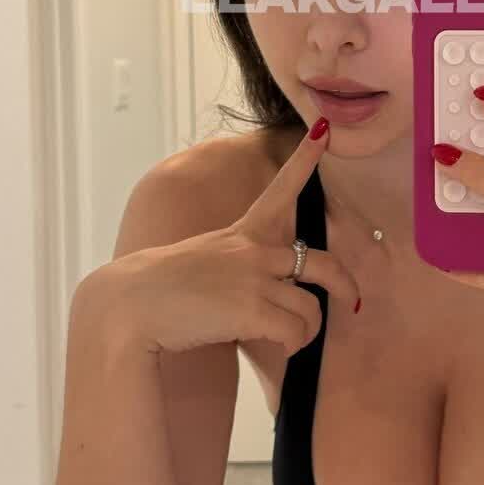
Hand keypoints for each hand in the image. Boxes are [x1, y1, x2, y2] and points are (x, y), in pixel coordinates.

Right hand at [93, 120, 361, 357]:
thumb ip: (236, 268)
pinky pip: (295, 333)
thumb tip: (264, 298)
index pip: (281, 190)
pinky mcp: (253, 309)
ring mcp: (256, 279)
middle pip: (323, 263)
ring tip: (289, 344)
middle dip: (346, 285)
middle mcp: (255, 251)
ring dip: (305, 333)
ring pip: (311, 310)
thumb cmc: (162, 289)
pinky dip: (293, 348)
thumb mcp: (203, 260)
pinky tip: (280, 352)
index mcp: (242, 233)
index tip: (323, 131)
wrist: (132, 304)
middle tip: (351, 303)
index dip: (305, 160)